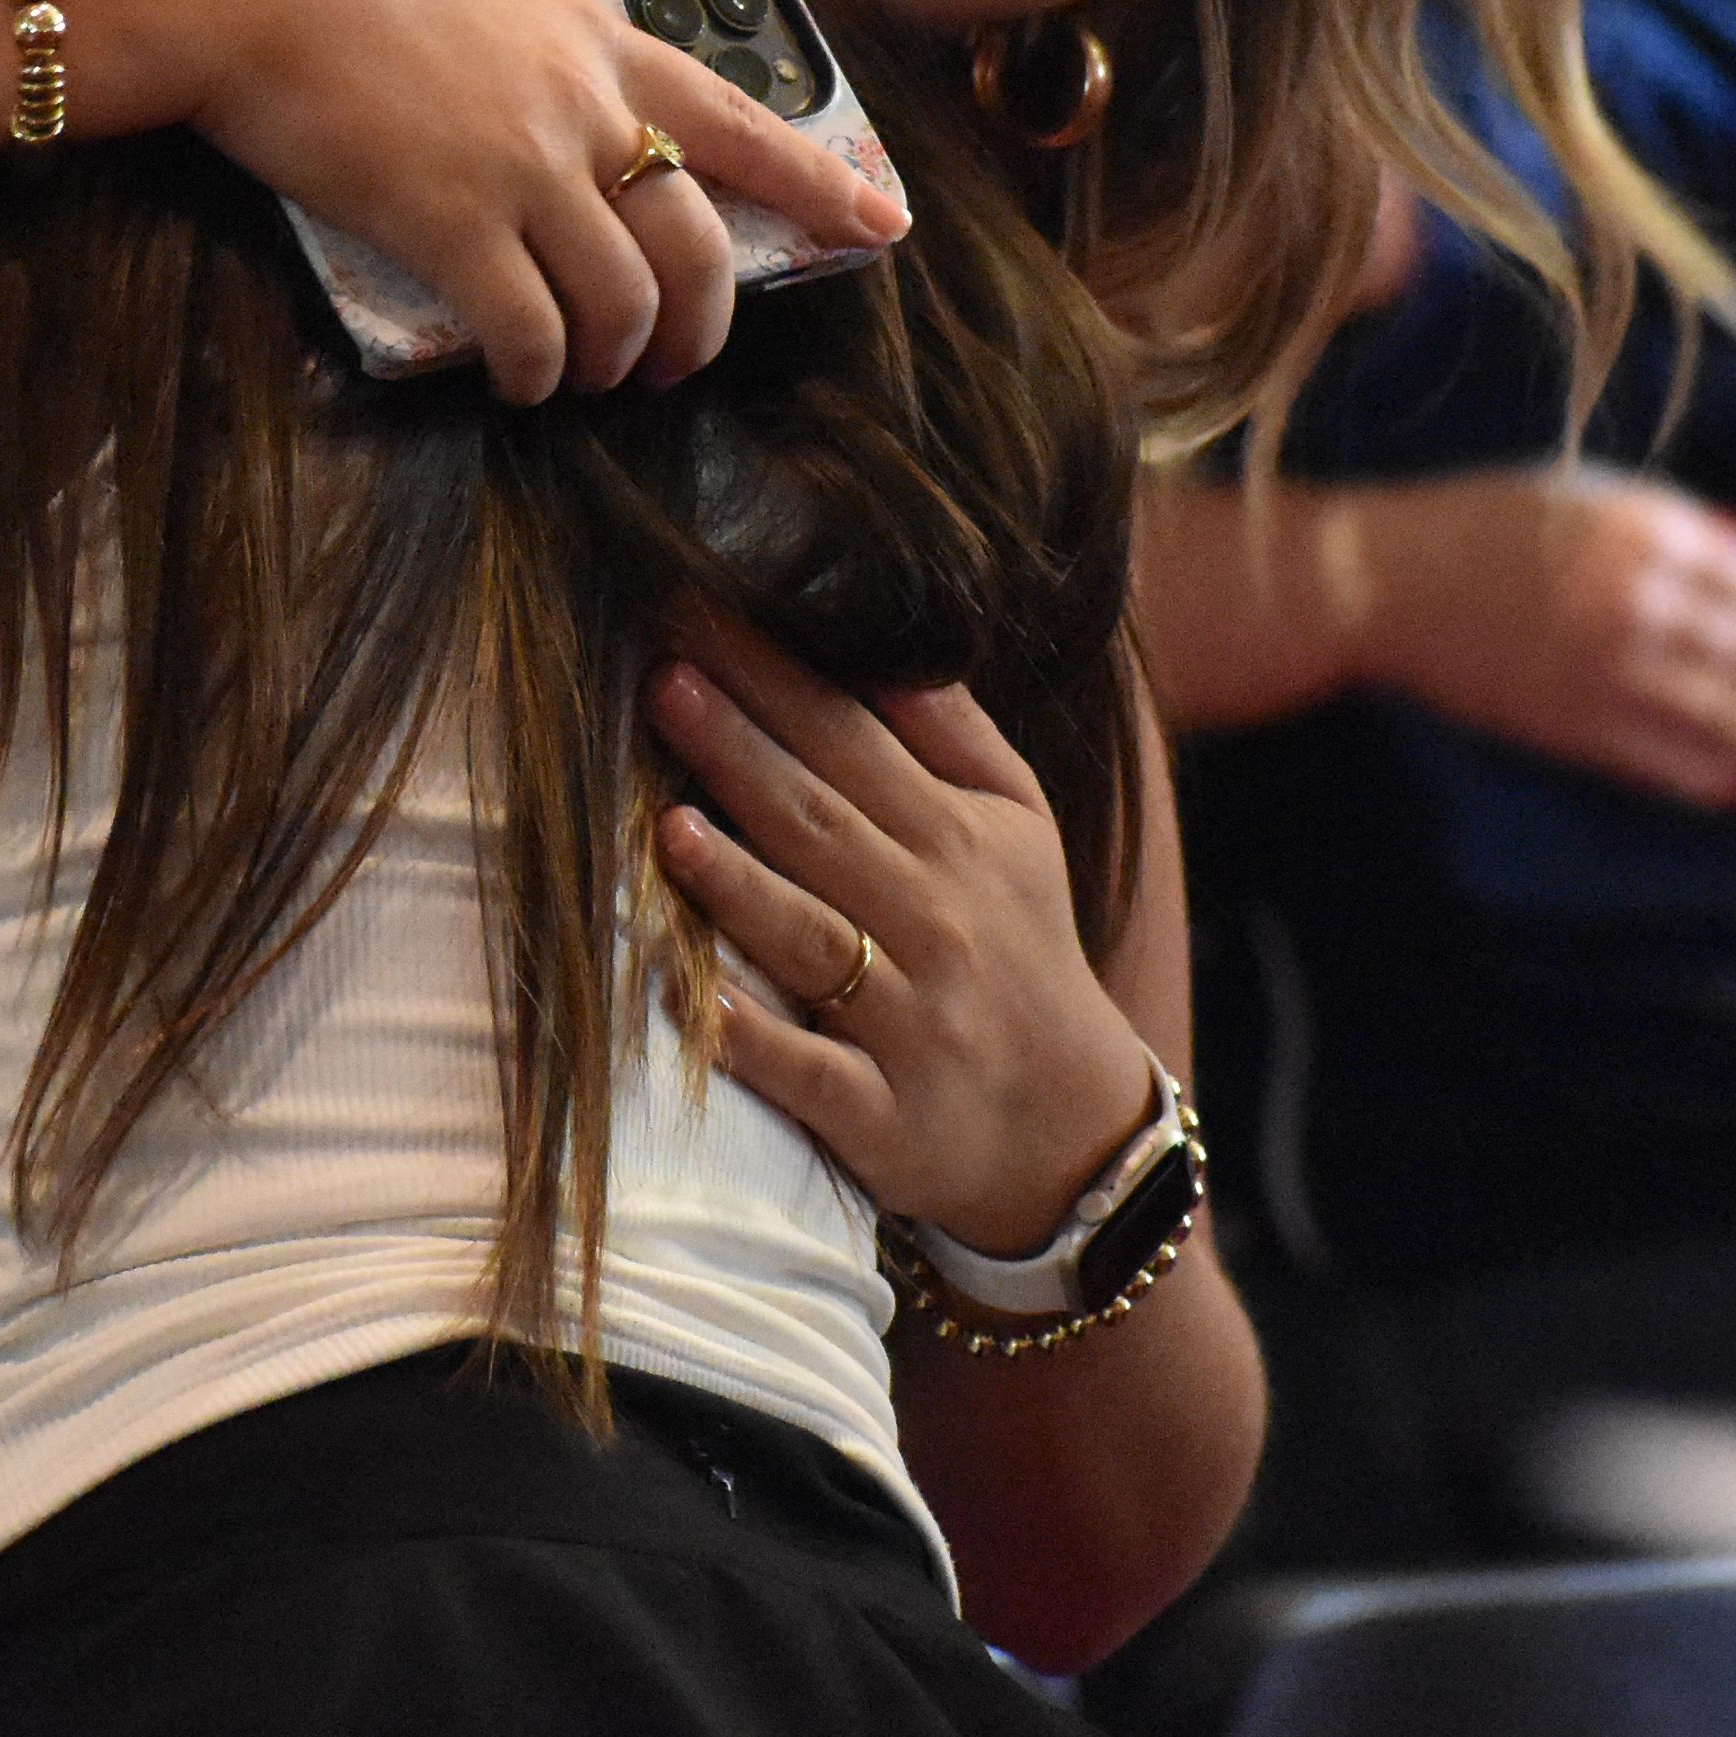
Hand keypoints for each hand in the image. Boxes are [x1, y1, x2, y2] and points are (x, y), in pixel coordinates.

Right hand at [129, 0, 907, 404]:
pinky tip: (517, 385)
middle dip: (701, 322)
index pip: (737, 118)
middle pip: (695, 240)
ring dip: (612, 359)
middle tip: (675, 365)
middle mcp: (580, 107)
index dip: (815, 182)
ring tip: (584, 382)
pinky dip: (533, 373)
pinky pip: (526, 329)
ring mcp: (523, 169)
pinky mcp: (449, 223)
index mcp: (590, 35)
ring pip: (622, 300)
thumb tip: (519, 8)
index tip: (878, 224)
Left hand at [644, 615, 1158, 1259]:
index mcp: (960, 840)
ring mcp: (912, 1024)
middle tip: (661, 680)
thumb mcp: (1020, 824)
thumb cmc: (1020, 943)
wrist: (1074, 1125)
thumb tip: (884, 637)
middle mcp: (936, 923)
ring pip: (815, 942)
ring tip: (670, 826)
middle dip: (740, 750)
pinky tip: (704, 1006)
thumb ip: (952, 732)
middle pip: (822, 824)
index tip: (694, 611)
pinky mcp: (886, 1117)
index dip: (773, 676)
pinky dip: (761, 1045)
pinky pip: (817, 1078)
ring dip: (742, 886)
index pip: (851, 740)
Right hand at [1349, 464, 1735, 808]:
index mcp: (1652, 532)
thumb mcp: (1590, 492)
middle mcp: (1642, 602)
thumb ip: (1677, 524)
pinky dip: (1716, 777)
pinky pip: (1665, 761)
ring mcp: (1609, 669)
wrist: (1390, 580)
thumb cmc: (1490, 520)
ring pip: (1728, 718)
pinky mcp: (1573, 722)